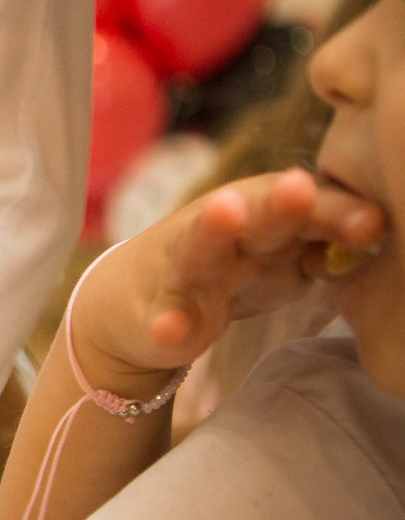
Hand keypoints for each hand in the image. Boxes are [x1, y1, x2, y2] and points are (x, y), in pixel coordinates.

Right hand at [73, 169, 384, 392]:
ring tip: (222, 213)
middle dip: (280, 203)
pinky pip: (165, 317)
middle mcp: (228, 231)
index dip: (337, 213)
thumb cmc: (233, 266)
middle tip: (299, 188)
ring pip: (201, 246)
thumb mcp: (287, 250)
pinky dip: (167, 324)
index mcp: (267, 214)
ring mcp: (189, 268)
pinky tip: (170, 332)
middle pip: (259, 214)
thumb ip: (331, 241)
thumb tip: (384, 233)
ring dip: (212, 230)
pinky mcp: (161, 308)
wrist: (139, 298)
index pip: (309, 209)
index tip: (371, 225)